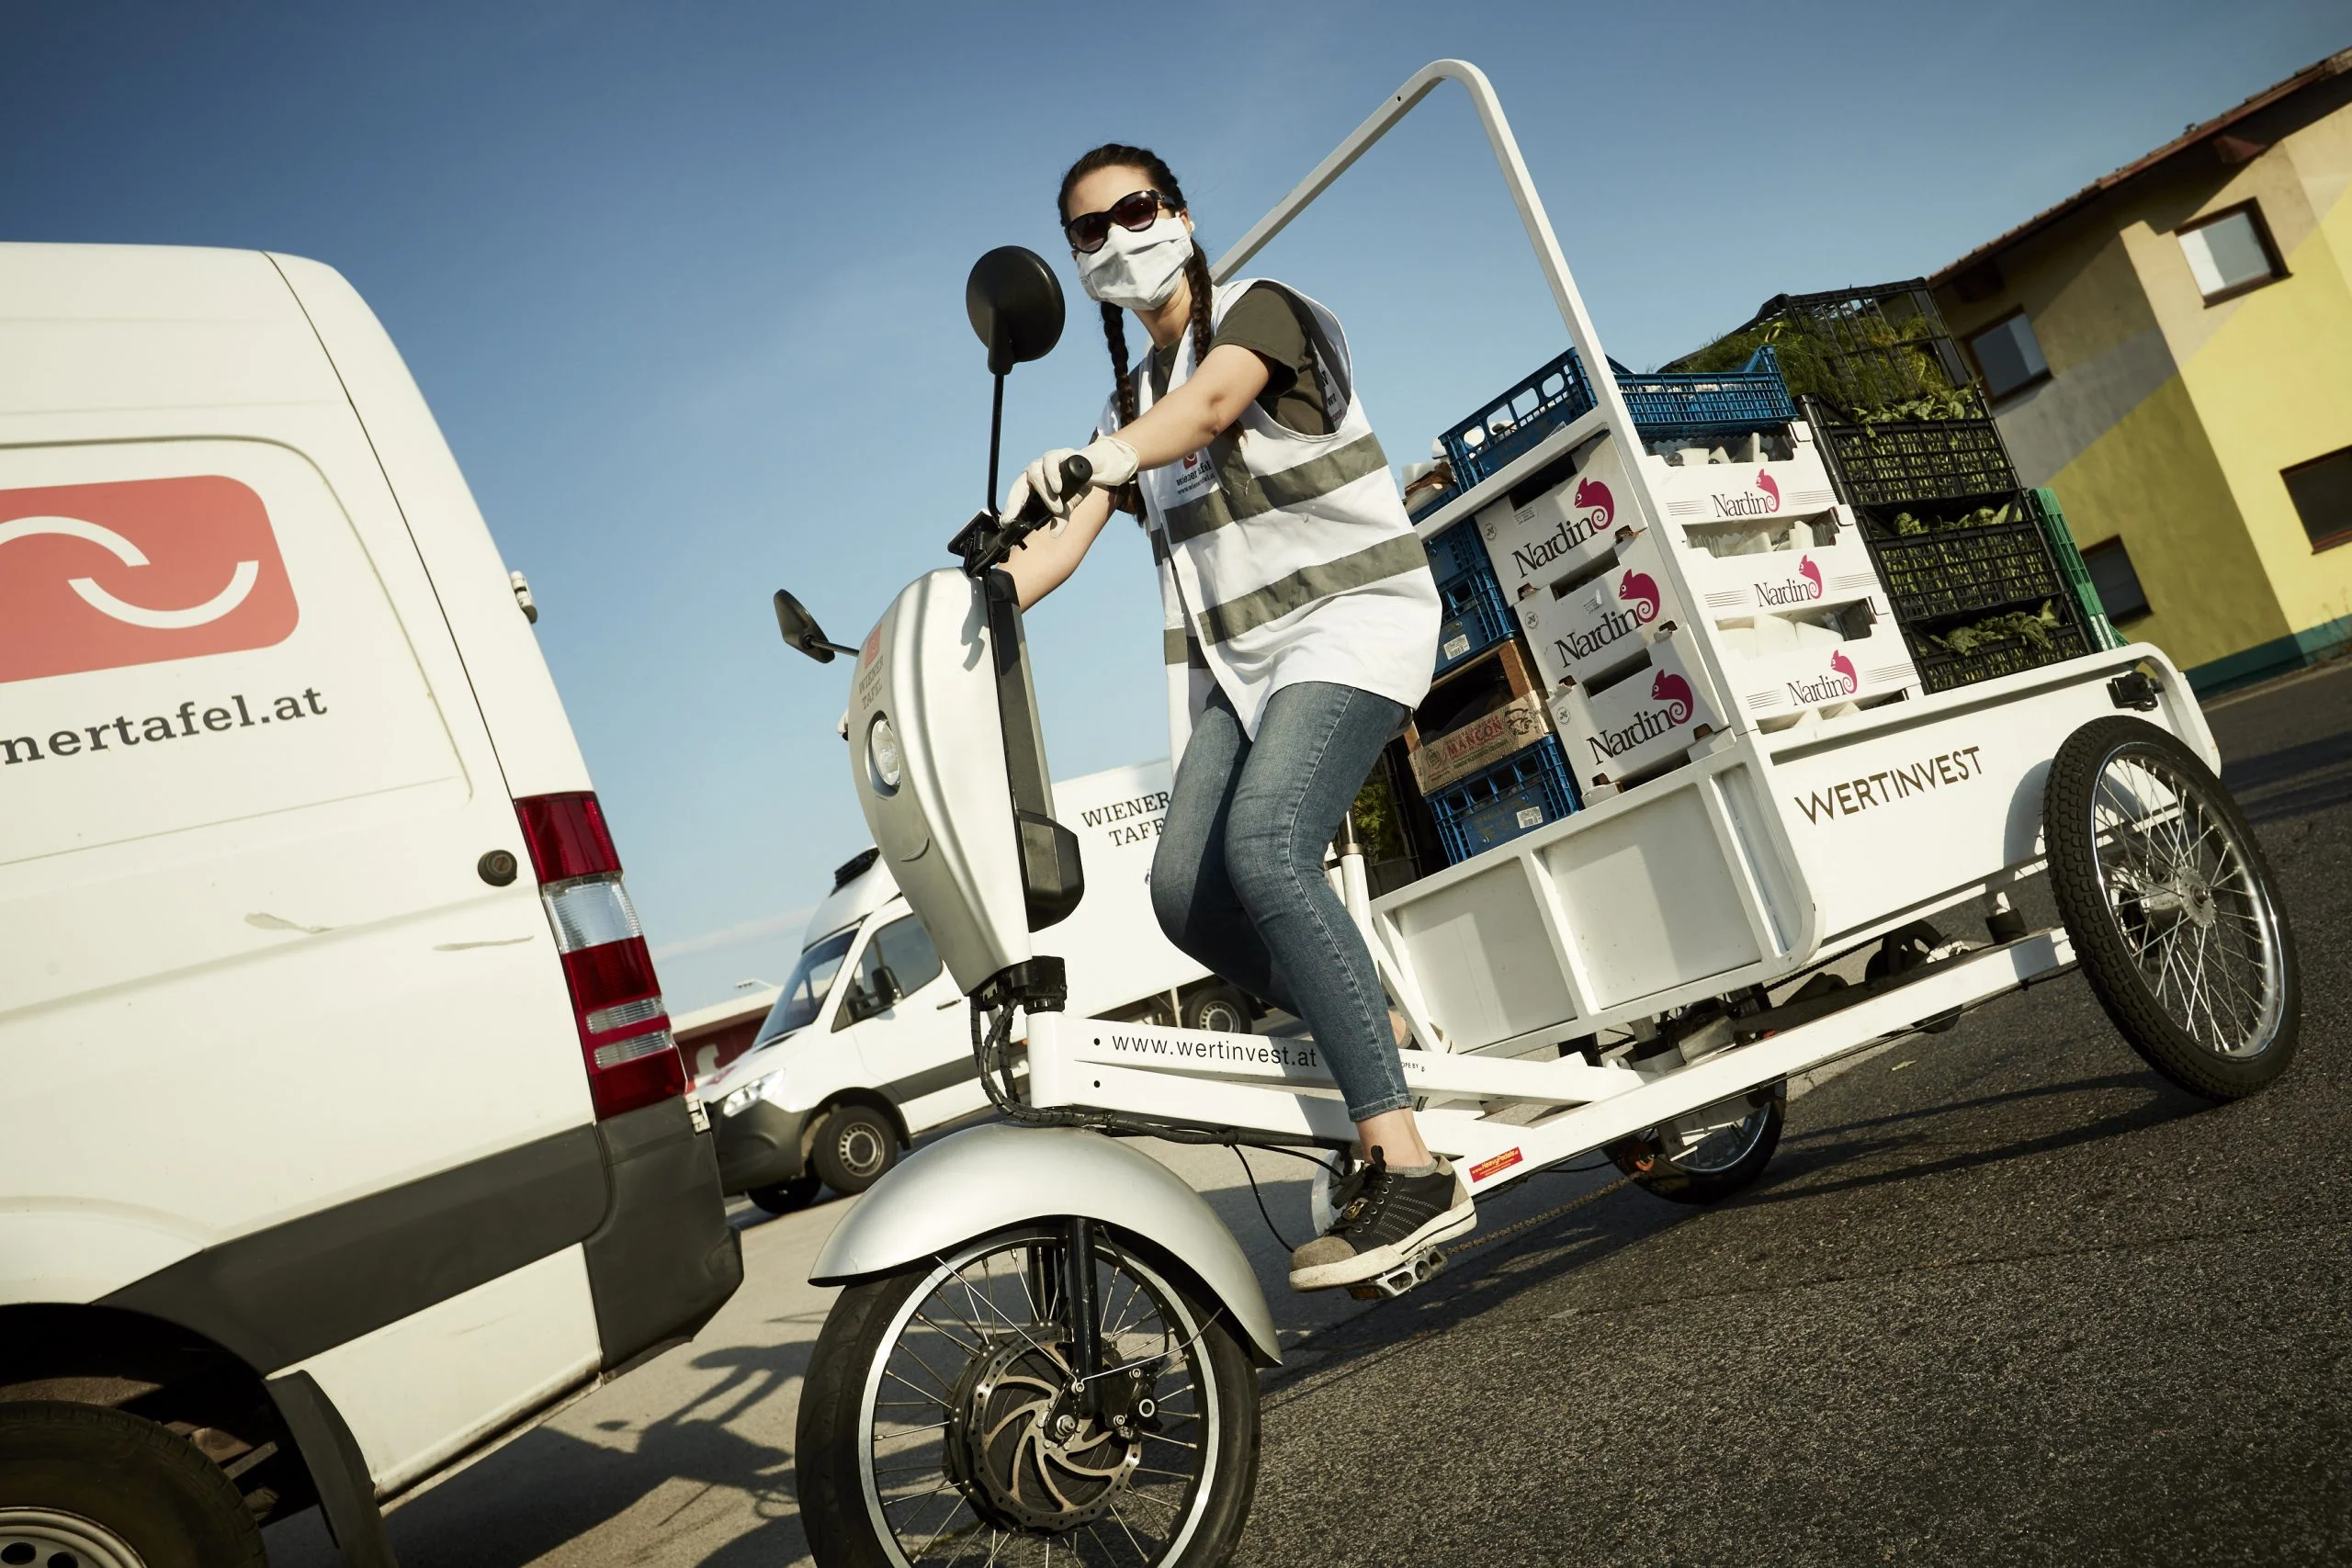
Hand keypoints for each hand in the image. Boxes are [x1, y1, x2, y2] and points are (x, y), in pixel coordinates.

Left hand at [1001, 437, 1138, 522]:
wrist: (1096, 467)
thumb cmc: (1077, 485)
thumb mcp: (1069, 505)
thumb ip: (1060, 518)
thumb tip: (1054, 534)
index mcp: (1033, 484)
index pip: (1017, 495)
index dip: (1010, 508)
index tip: (1006, 522)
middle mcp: (1036, 471)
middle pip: (1019, 484)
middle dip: (1014, 502)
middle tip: (1013, 517)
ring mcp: (1046, 461)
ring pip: (1034, 473)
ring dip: (1044, 493)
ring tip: (1055, 508)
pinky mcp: (1060, 453)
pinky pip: (1050, 461)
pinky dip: (1053, 475)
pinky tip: (1057, 487)